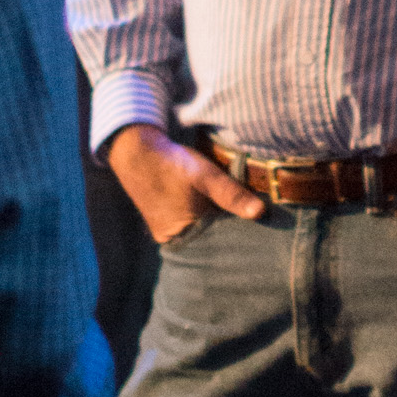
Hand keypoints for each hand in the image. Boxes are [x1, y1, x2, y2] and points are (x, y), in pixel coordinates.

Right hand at [106, 123, 265, 247]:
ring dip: (212, 224)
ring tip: (230, 214)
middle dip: (226, 231)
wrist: (137, 152)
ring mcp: (165, 233)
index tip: (258, 229)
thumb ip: (232, 194)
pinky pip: (186, 227)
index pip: (220, 244)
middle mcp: (173, 239)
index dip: (239, 235)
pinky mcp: (161, 224)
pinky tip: (207, 208)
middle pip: (209, 241)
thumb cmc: (172, 164)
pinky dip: (198, 220)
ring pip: (198, 233)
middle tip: (249, 222)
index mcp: (184, 233)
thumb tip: (260, 212)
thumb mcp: (206, 176)